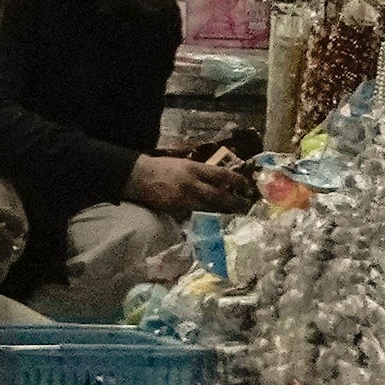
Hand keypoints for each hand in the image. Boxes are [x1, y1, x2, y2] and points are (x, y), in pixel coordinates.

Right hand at [127, 150, 248, 215]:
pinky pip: (193, 214)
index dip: (235, 180)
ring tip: (233, 215)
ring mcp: (184, 199)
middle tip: (245, 206)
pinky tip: (209, 220)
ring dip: (221, 212)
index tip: (245, 185)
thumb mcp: (182, 163)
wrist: (138, 176)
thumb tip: (217, 180)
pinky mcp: (176, 209)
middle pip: (218, 195)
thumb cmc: (160, 167)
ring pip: (208, 208)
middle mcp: (192, 184)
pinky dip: (202, 217)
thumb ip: (199, 172)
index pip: (221, 175)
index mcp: (194, 169)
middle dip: (234, 201)